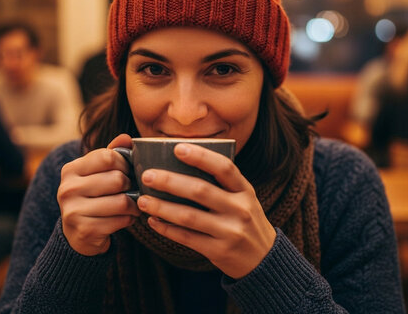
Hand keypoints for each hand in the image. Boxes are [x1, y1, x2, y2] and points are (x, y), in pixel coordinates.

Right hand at [57, 134, 140, 255]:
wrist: (77, 234)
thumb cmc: (92, 197)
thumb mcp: (97, 173)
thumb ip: (112, 153)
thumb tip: (126, 138)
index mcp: (70, 170)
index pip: (108, 157)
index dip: (125, 164)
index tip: (127, 172)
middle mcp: (68, 189)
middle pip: (117, 179)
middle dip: (131, 186)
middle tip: (131, 191)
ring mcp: (74, 211)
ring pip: (122, 201)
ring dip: (134, 205)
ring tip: (132, 206)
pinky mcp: (85, 230)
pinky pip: (121, 220)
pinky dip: (129, 219)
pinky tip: (125, 218)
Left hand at [136, 143, 275, 278]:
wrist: (264, 259)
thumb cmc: (245, 221)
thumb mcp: (244, 198)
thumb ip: (221, 184)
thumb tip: (181, 163)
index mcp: (245, 191)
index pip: (224, 168)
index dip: (201, 156)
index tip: (177, 148)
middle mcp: (240, 209)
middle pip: (200, 190)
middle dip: (170, 181)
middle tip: (147, 175)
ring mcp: (230, 232)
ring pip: (189, 216)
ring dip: (162, 207)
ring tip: (142, 200)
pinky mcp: (219, 251)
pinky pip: (187, 238)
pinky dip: (167, 228)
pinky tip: (153, 220)